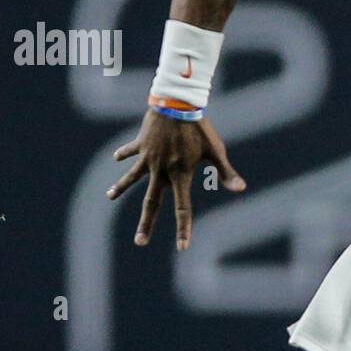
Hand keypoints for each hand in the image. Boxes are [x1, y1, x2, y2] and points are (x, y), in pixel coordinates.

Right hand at [107, 110, 245, 250]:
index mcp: (180, 175)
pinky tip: (117, 158)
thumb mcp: (216, 150)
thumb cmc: (199, 128)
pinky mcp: (141, 144)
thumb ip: (226, 172)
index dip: (184, 229)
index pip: (183, 209)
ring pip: (131, 177)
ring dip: (120, 188)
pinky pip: (130, 151)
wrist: (177, 103)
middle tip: (139, 242)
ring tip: (109, 197)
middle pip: (151, 203)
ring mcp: (148, 158)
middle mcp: (161, 171)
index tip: (182, 247)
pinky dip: (123, 154)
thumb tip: (241, 189)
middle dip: (146, 224)